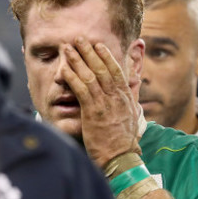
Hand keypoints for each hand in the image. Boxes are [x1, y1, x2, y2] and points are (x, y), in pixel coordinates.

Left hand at [61, 37, 140, 166]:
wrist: (121, 160)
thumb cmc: (123, 146)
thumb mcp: (131, 122)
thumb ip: (130, 108)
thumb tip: (133, 102)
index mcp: (126, 99)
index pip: (116, 71)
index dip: (107, 56)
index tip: (99, 45)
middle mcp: (117, 97)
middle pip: (102, 68)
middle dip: (90, 51)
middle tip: (79, 39)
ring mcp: (105, 104)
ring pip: (91, 75)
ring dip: (78, 59)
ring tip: (68, 48)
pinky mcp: (93, 112)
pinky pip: (81, 89)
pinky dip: (72, 77)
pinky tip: (64, 69)